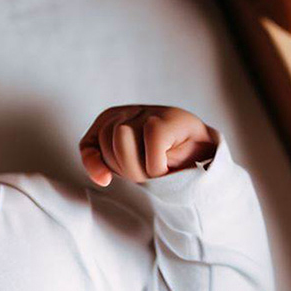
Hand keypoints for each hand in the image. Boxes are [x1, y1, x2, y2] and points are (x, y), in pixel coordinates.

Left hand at [78, 105, 217, 185]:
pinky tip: (167, 167)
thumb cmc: (159, 163)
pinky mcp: (168, 118)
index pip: (88, 144)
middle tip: (146, 170)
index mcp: (111, 119)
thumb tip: (103, 179)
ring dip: (141, 169)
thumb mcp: (124, 165)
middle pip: (106, 144)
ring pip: (122, 141)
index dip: (98, 165)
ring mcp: (149, 111)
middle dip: (124, 169)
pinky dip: (158, 165)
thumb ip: (101, 163)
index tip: (107, 179)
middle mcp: (127, 111)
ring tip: (157, 167)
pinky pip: (152, 142)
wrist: (203, 161)